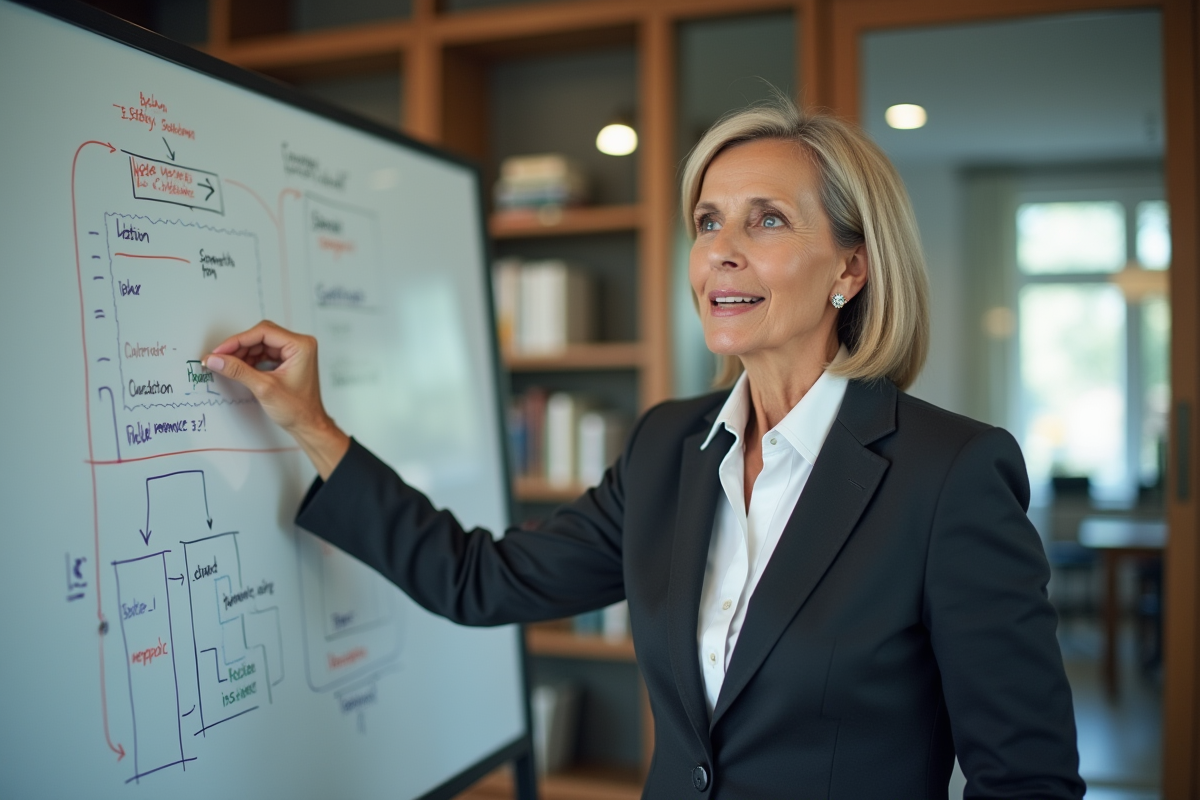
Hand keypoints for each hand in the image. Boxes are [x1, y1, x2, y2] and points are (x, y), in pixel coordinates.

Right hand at [204, 320, 349, 478]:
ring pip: (261, 344)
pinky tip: (238, 367)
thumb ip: (238, 371)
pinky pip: (264, 353)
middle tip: (220, 357)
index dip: (238, 340)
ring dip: (243, 353)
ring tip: (226, 364)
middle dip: (239, 347)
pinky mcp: (287, 360)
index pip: (263, 332)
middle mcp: (299, 345)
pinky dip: (250, 359)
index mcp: (301, 346)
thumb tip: (216, 359)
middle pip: (261, 336)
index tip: (220, 350)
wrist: (308, 425)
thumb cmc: (298, 410)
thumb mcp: (264, 388)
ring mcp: (294, 352)